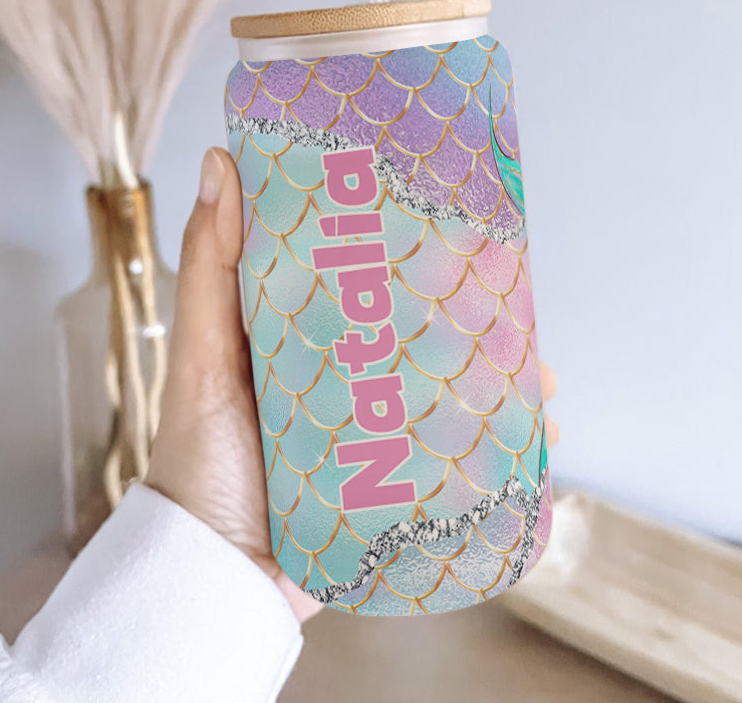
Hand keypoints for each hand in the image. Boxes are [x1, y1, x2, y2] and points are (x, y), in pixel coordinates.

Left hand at [147, 147, 559, 622]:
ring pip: (451, 396)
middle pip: (423, 337)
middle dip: (476, 322)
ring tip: (544, 380)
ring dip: (502, 385)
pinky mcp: (393, 486)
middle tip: (517, 307)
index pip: (370, 282)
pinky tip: (537, 441)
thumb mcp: (201, 355)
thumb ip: (211, 267)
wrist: (214, 580)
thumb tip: (218, 162)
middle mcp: (348, 380)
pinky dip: (500, 450)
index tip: (455, 224)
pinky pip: (456, 461)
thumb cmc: (197, 461)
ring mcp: (376, 435)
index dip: (412, 252)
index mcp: (306, 337)